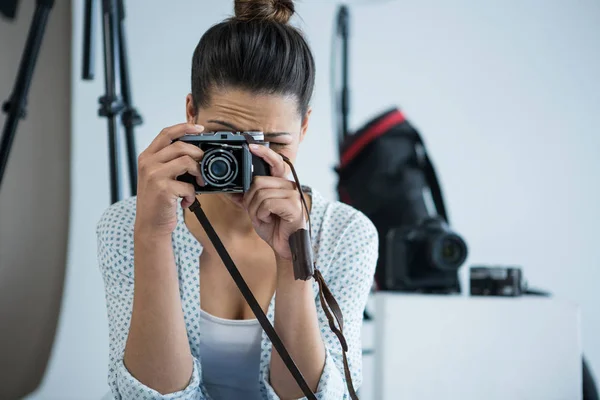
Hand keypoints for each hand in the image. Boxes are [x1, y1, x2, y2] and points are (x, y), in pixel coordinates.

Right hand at [135, 123, 204, 237]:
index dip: (184, 127)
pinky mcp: (163, 189)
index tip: (200, 128)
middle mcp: (148, 163)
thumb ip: (170, 161)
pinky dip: (192, 194)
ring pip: (187, 161)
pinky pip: (188, 185)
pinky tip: (187, 200)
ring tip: (198, 183)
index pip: (166, 133)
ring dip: (198, 173)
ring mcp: (154, 175)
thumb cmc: (158, 200)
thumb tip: (195, 151)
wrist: (149, 224)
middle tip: (203, 165)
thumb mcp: (158, 176)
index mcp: (147, 157)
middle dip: (198, 154)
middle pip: (181, 146)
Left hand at [239, 144, 305, 259]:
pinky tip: (269, 220)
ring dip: (255, 210)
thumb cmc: (275, 228)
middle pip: (259, 182)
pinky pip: (267, 203)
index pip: (274, 163)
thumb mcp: (257, 210)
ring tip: (264, 218)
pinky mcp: (294, 206)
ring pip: (260, 194)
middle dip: (250, 200)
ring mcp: (293, 195)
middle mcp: (290, 186)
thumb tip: (233, 190)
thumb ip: (249, 198)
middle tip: (257, 212)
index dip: (264, 153)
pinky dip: (262, 215)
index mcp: (282, 184)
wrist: (286, 248)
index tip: (251, 146)